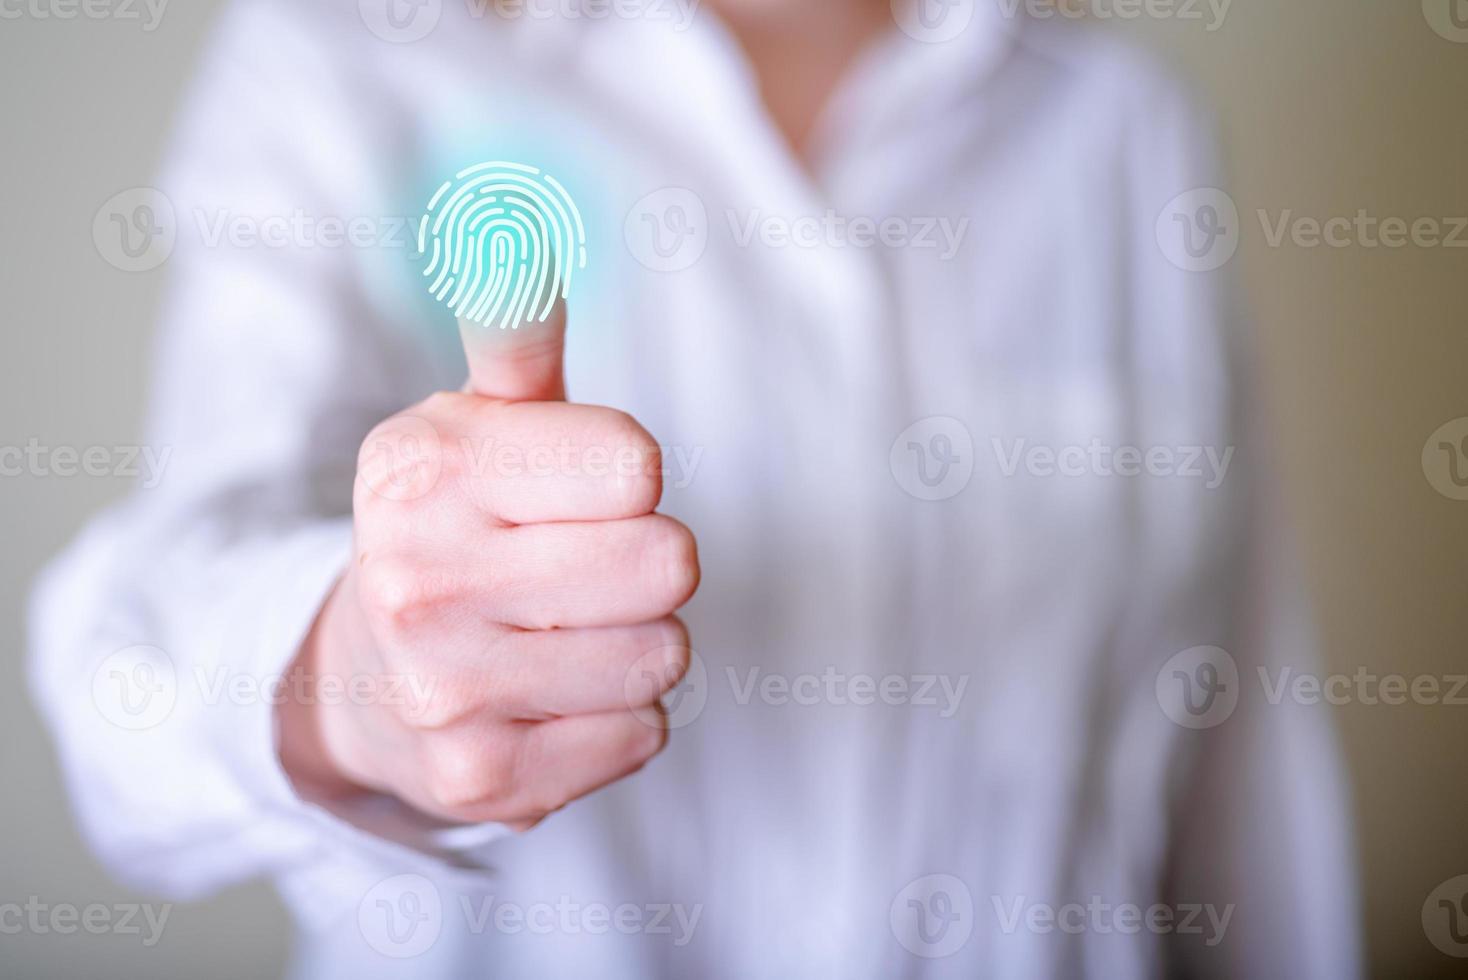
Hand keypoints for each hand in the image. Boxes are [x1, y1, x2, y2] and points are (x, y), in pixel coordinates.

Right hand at [278, 302, 698, 828]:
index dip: (626, 477)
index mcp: (419, 470)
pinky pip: (642, 734)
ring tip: (559, 634)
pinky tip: (548, 698)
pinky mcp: (481, 784)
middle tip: (574, 568)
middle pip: (669, 563)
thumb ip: (514, 334)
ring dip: (634, 643)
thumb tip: (517, 232)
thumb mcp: (472, 422)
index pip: (638, 466)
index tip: (576, 491)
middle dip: (642, 561)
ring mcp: (443, 694)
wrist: (363, 680)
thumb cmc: (454, 530)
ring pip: (664, 655)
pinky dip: (616, 718)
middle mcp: (415, 582)